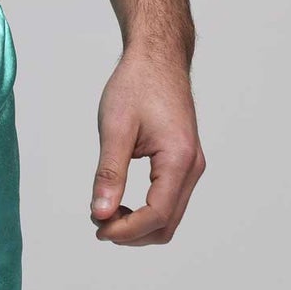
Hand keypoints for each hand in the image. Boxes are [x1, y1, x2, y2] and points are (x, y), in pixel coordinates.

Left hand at [90, 46, 205, 244]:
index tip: (97, 226)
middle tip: (98, 223)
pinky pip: (170, 199)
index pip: (157, 215)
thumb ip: (109, 173)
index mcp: (179, 159)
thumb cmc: (137, 84)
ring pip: (171, 215)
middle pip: (167, 223)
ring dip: (139, 224)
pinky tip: (121, 201)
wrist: (158, 57)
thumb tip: (100, 213)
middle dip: (133, 232)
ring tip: (106, 213)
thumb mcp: (115, 127)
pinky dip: (147, 209)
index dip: (127, 229)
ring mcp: (192, 165)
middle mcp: (193, 167)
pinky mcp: (185, 161)